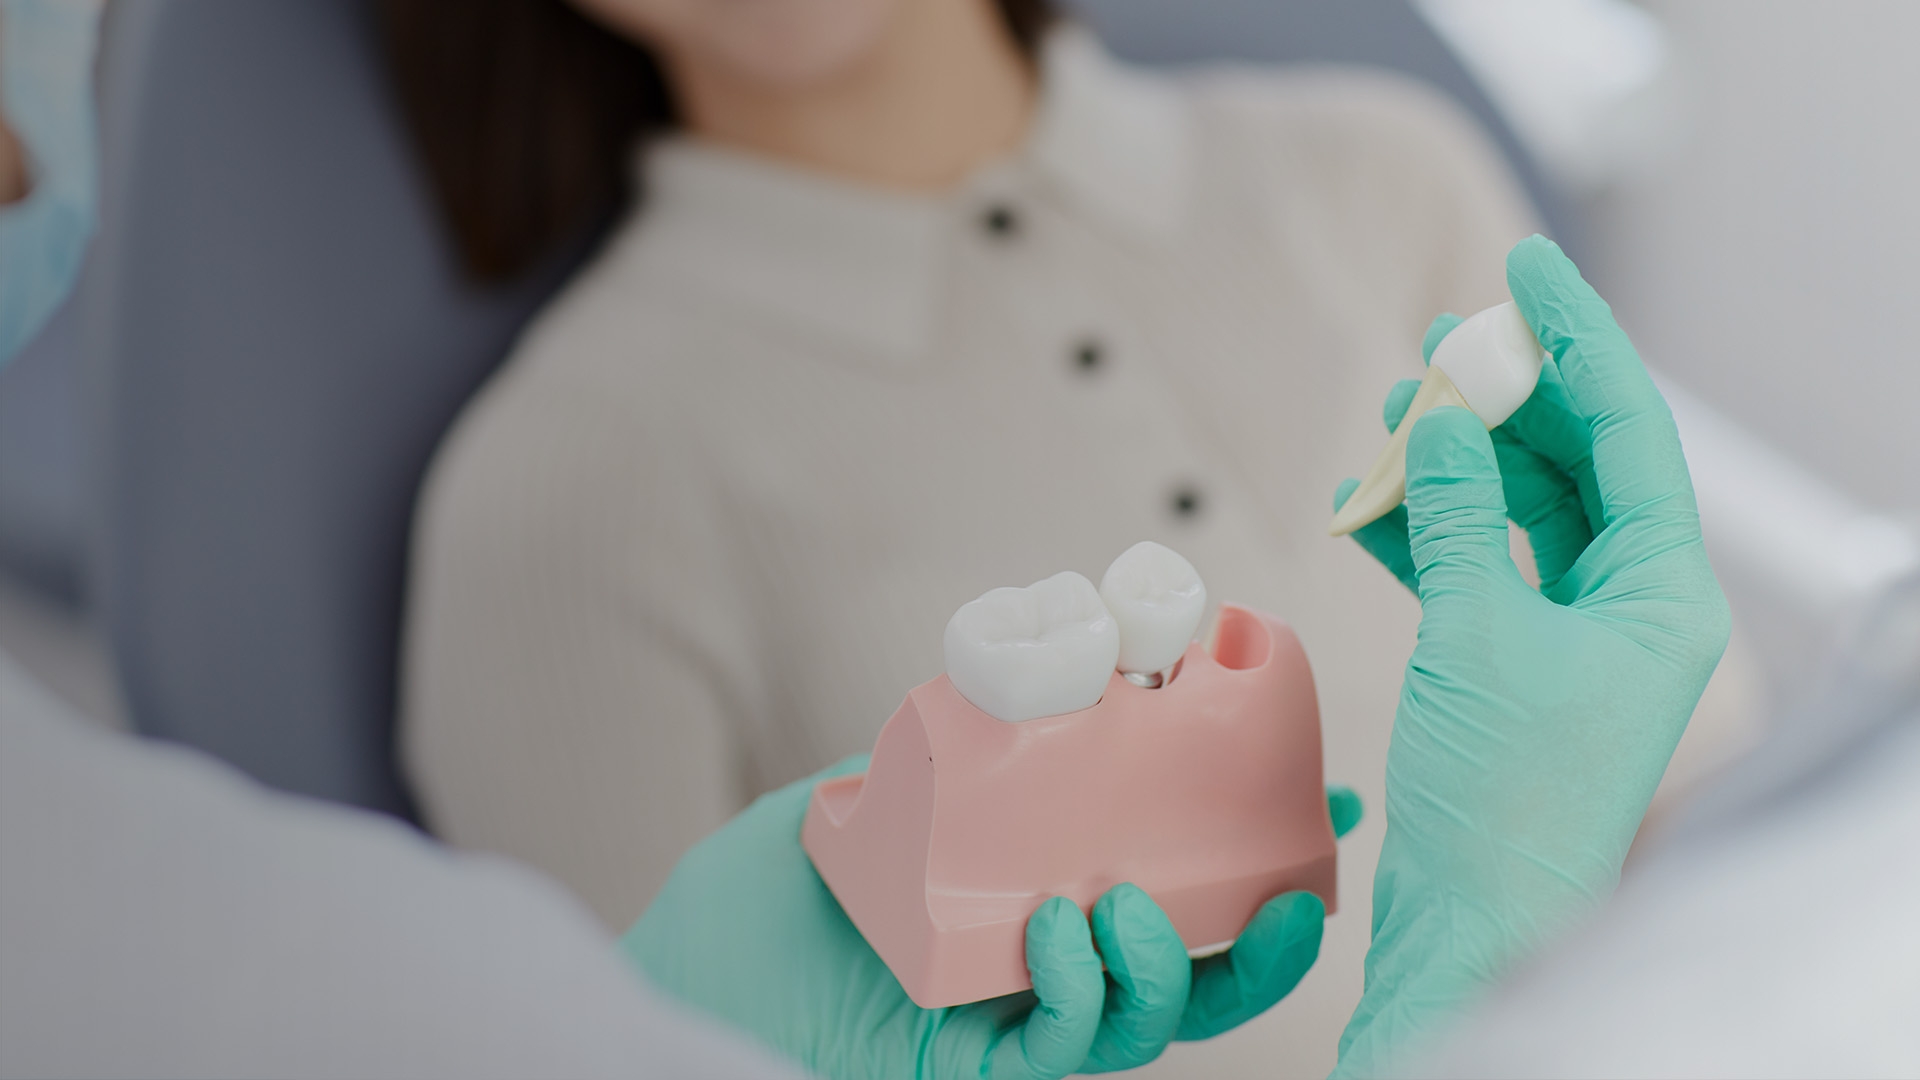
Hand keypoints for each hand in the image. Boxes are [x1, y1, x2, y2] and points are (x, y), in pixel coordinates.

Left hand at [621, 757, 1361, 1078]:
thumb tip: (1049, 672)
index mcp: (1041, 900)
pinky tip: (1063, 934)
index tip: (1327, 798)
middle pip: (1193, 972)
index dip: (1254, 853)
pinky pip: (1067, 1050)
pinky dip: (1087, 991)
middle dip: (1270, 939)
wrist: (684, 966)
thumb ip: (964, 744)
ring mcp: (1014, 1024)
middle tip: (1303, 891)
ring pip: (1150, 1023)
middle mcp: (1044, 970)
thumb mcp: (883, 785)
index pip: (1173, 884)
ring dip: (1168, 962)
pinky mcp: (974, 1070)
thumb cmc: (766, 889)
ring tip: (1126, 900)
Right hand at [1330, 236, 1729, 1074]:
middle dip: (1507, 393)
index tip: (1527, 265)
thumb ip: (1459, 515)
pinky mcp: (1512, 658)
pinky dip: (1425, 527)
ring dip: (1455, 459)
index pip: (1627, 430)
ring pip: (1519, 507)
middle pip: (1575, 459)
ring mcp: (1571, 632)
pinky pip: (1476, 561)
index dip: (1577, 337)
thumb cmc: (1503, 795)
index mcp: (1662, 592)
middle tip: (1443, 336)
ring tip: (1393, 406)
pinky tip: (1372, 499)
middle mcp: (1630, 603)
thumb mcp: (1476, 632)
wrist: (1473, 915)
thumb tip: (1437, 423)